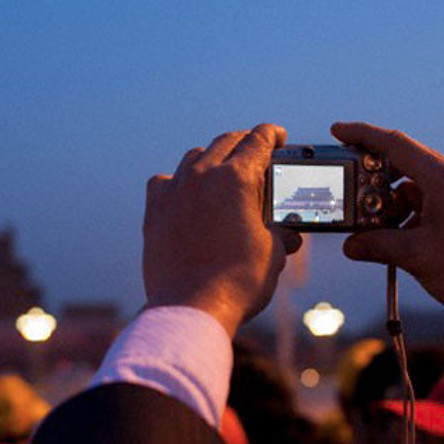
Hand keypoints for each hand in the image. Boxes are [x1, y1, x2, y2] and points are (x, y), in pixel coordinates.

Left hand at [143, 124, 301, 336]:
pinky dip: (178, 182)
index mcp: (236, 178)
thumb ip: (281, 232)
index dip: (273, 135)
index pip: (258, 140)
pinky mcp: (154, 211)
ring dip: (212, 159)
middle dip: (245, 143)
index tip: (279, 137)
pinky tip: (186, 193)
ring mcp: (174, 191)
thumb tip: (289, 233)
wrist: (191, 308)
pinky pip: (164, 182)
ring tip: (223, 172)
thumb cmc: (238, 282)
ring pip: (194, 158)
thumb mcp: (274, 253)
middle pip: (225, 142)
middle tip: (257, 152)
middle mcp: (201, 175)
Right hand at [333, 122, 443, 333]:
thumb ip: (376, 245)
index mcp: (442, 178)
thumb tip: (351, 245)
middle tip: (349, 197)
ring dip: (389, 206)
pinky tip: (396, 240)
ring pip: (413, 190)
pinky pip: (428, 205)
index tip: (338, 131)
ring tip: (372, 230)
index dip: (362, 135)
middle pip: (402, 167)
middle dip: (371, 182)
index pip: (394, 144)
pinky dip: (407, 217)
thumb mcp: (415, 255)